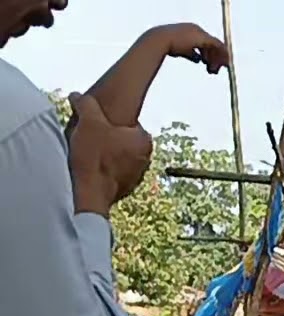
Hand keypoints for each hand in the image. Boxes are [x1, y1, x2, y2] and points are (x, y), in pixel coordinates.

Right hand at [67, 93, 152, 211]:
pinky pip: (115, 173)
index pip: (128, 123)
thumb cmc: (94, 156)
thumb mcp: (89, 122)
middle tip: (90, 139)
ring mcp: (138, 175)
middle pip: (123, 141)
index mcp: (143, 140)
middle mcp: (146, 158)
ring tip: (88, 154)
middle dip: (108, 139)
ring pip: (120, 158)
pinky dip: (105, 170)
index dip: (109, 122)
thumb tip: (77, 96)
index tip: (95, 125)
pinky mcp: (127, 189)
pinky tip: (91, 169)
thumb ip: (85, 104)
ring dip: (106, 155)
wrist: (91, 193)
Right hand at [152, 23, 228, 73]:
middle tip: (215, 70)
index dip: (209, 54)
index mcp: (191, 31)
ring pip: (215, 46)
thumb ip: (191, 54)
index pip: (204, 42)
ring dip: (216, 59)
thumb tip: (198, 60)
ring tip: (213, 71)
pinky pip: (218, 46)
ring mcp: (201, 32)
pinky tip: (221, 64)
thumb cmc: (165, 46)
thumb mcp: (181, 50)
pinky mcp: (204, 37)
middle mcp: (197, 30)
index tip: (209, 65)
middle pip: (211, 44)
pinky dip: (221, 55)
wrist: (160, 40)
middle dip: (215, 58)